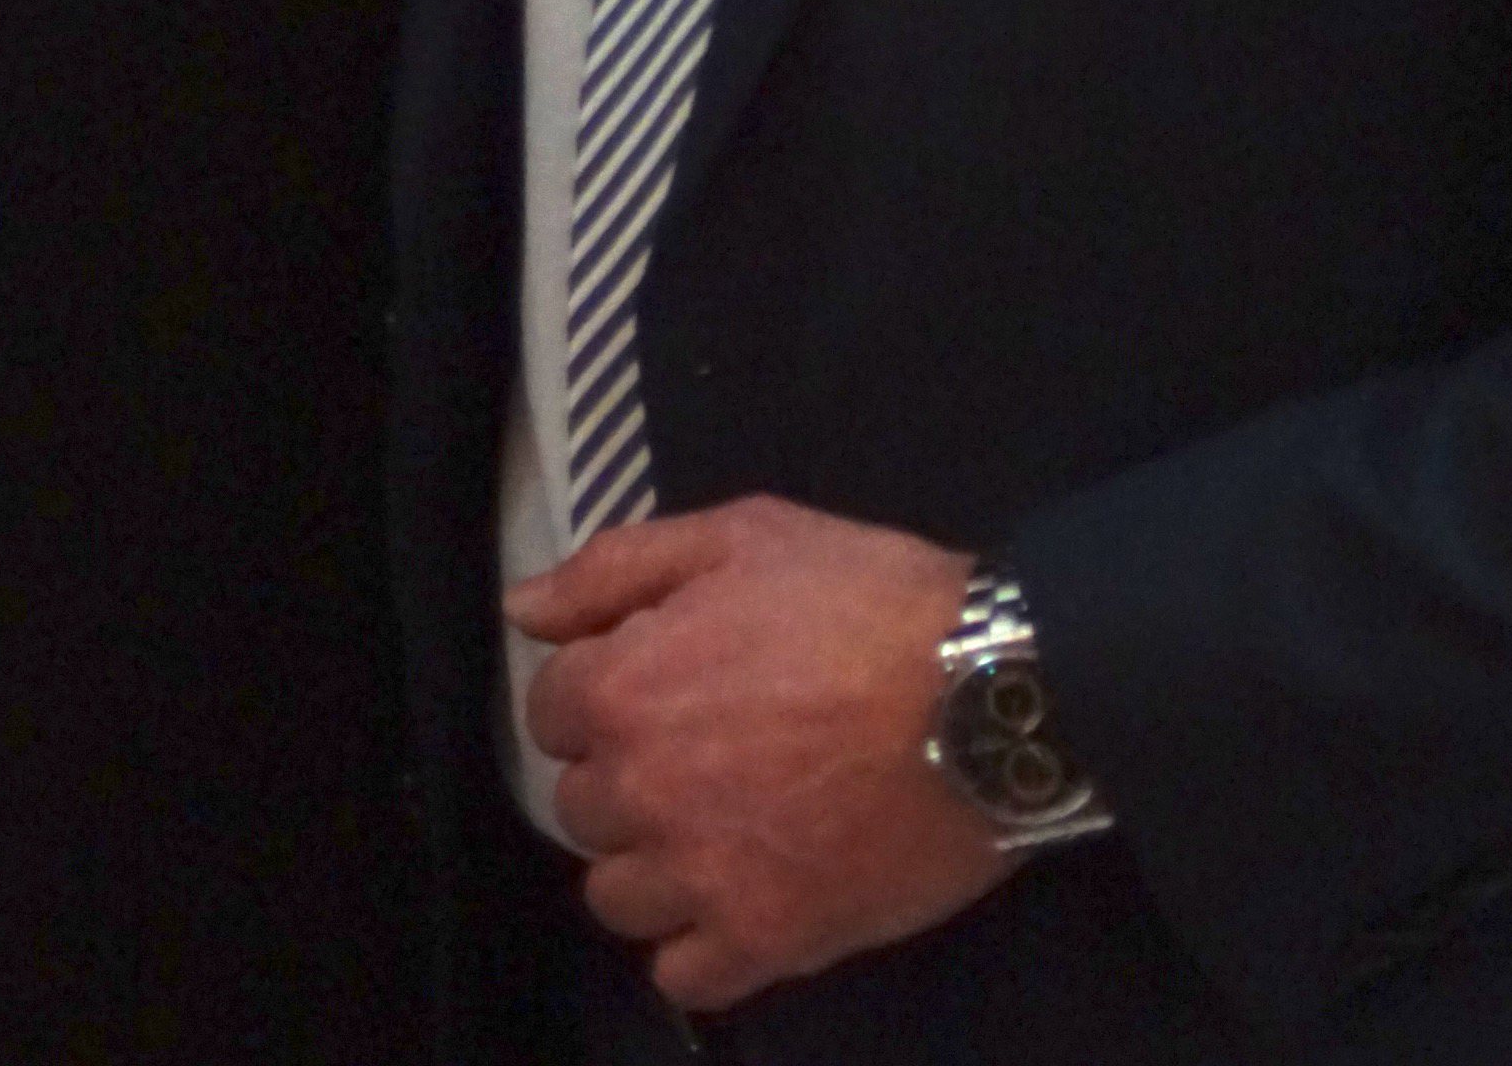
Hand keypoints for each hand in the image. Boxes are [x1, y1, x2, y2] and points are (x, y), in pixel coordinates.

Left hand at [506, 497, 1006, 1013]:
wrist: (988, 697)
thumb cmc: (866, 600)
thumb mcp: (741, 535)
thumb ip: (616, 568)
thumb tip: (523, 609)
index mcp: (625, 687)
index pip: (551, 712)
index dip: (602, 691)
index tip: (659, 685)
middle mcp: (643, 792)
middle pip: (581, 806)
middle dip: (625, 776)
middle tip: (700, 752)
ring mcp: (702, 877)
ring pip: (616, 898)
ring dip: (651, 865)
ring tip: (717, 830)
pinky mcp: (767, 941)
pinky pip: (683, 975)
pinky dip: (700, 946)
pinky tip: (741, 898)